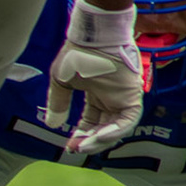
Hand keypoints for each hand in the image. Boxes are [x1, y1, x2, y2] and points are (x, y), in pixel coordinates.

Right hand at [46, 0, 146, 153]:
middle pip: (104, 128)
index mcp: (96, 96)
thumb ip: (58, 103)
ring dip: (102, 139)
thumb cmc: (78, 54)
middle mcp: (112, 99)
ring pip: (118, 127)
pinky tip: (99, 137)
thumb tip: (52, 124)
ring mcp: (124, 97)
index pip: (91, 122)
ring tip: (85, 146)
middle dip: (90, 141)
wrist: (93, 36)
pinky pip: (128, 119)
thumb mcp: (61, 82)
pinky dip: (115, 130)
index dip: (80, 135)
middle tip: (76, 149)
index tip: (69, 146)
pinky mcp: (133, 94)